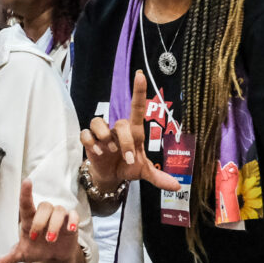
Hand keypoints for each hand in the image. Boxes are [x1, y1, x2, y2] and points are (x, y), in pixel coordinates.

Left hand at [0, 179, 81, 262]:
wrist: (54, 255)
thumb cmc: (36, 249)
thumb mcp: (20, 255)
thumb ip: (3, 260)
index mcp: (30, 219)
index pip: (26, 203)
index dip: (26, 192)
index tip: (27, 181)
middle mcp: (44, 214)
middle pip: (44, 206)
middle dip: (41, 222)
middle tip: (37, 238)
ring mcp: (59, 216)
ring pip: (58, 210)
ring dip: (54, 225)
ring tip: (51, 240)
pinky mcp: (71, 222)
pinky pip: (73, 214)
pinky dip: (72, 220)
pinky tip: (70, 230)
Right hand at [80, 70, 181, 194]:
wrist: (110, 177)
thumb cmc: (128, 167)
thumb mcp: (144, 172)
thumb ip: (159, 178)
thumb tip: (177, 187)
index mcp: (133, 132)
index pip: (136, 107)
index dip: (138, 91)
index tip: (140, 75)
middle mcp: (117, 129)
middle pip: (120, 123)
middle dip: (124, 142)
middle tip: (126, 158)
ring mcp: (102, 134)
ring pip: (99, 122)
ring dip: (104, 138)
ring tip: (108, 151)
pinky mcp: (89, 140)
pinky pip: (86, 134)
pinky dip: (90, 142)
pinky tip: (97, 152)